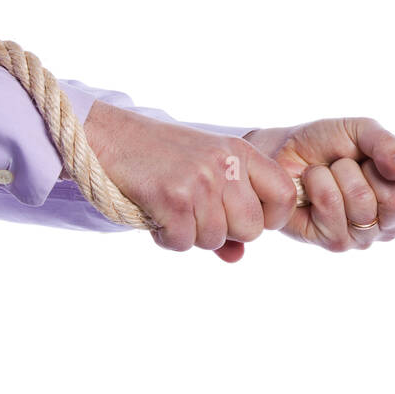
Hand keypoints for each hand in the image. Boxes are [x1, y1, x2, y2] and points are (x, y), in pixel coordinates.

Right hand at [86, 101, 296, 261]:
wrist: (110, 136)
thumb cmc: (162, 158)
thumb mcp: (206, 172)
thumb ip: (229, 213)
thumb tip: (237, 257)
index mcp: (242, 153)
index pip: (285, 195)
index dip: (271, 219)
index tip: (247, 221)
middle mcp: (227, 164)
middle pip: (251, 229)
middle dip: (225, 232)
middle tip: (198, 215)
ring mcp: (201, 180)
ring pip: (215, 239)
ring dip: (191, 235)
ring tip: (173, 210)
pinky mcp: (172, 197)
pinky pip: (184, 242)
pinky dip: (168, 238)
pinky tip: (157, 216)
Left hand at [244, 117, 394, 251]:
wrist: (282, 151)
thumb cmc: (328, 143)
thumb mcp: (362, 131)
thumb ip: (388, 145)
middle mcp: (390, 223)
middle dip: (375, 171)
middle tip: (357, 163)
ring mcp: (363, 237)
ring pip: (364, 203)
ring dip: (341, 173)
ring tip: (330, 170)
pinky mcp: (334, 241)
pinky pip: (334, 207)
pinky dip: (320, 182)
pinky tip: (313, 183)